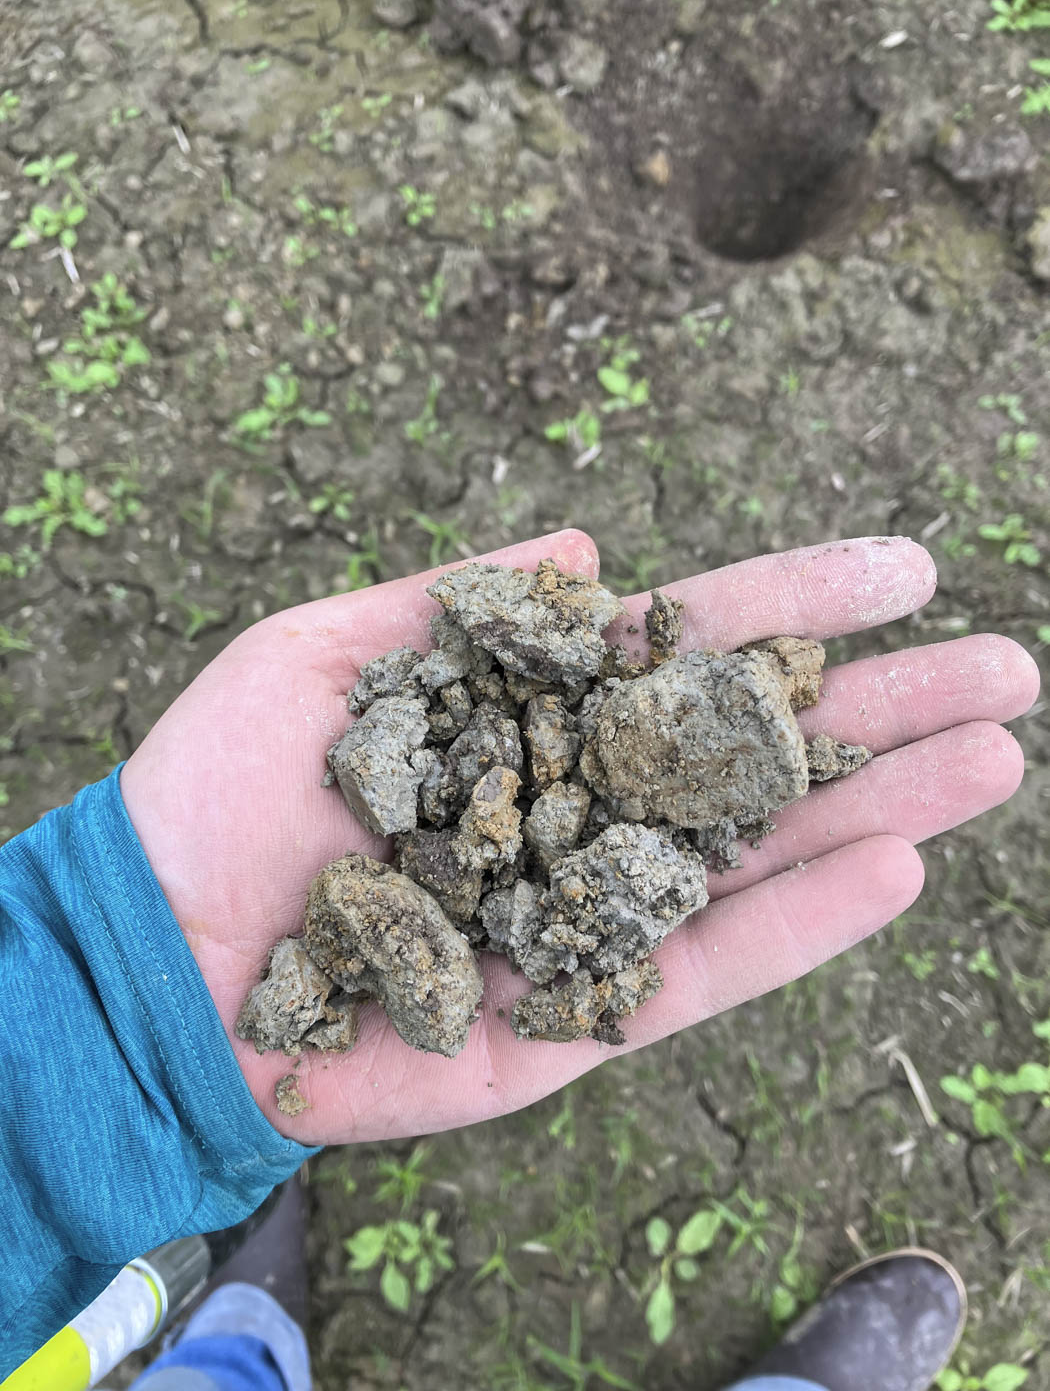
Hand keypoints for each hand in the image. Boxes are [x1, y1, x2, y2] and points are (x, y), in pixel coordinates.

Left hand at [120, 531, 1038, 1144]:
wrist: (155, 956)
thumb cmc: (221, 791)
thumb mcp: (318, 656)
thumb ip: (456, 599)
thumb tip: (588, 543)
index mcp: (532, 717)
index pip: (684, 649)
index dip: (794, 605)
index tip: (904, 567)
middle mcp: (583, 809)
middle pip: (753, 752)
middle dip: (879, 705)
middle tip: (1004, 665)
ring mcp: (592, 913)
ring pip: (759, 856)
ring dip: (881, 807)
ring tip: (994, 752)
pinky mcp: (582, 1016)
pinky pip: (709, 969)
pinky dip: (804, 927)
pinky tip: (899, 868)